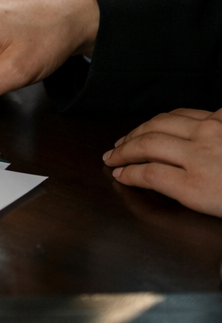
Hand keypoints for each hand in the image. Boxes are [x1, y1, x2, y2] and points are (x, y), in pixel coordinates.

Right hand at [103, 108, 221, 216]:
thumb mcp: (216, 209)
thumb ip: (186, 194)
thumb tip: (152, 178)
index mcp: (201, 186)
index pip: (149, 174)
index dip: (128, 174)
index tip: (119, 173)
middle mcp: (202, 153)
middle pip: (147, 145)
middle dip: (123, 151)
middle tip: (112, 155)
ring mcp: (211, 130)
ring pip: (159, 123)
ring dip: (137, 130)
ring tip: (127, 138)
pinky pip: (183, 112)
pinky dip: (164, 118)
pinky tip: (158, 123)